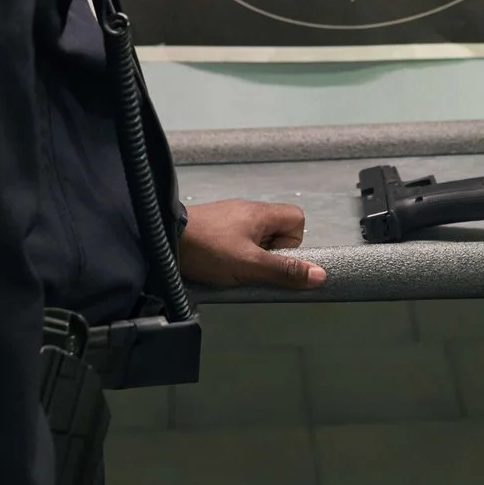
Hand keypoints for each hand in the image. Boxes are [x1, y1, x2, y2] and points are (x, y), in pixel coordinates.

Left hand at [178, 199, 326, 288]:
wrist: (164, 238)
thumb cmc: (209, 249)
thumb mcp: (250, 265)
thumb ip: (284, 271)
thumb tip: (319, 275)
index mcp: (261, 213)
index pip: (297, 220)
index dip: (293, 244)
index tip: (275, 260)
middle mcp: (248, 209)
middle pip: (277, 230)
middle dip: (270, 254)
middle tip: (253, 267)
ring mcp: (230, 216)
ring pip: (255, 237)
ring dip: (250, 255)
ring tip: (232, 267)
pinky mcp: (214, 225)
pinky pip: (236, 239)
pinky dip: (232, 253)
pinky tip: (218, 263)